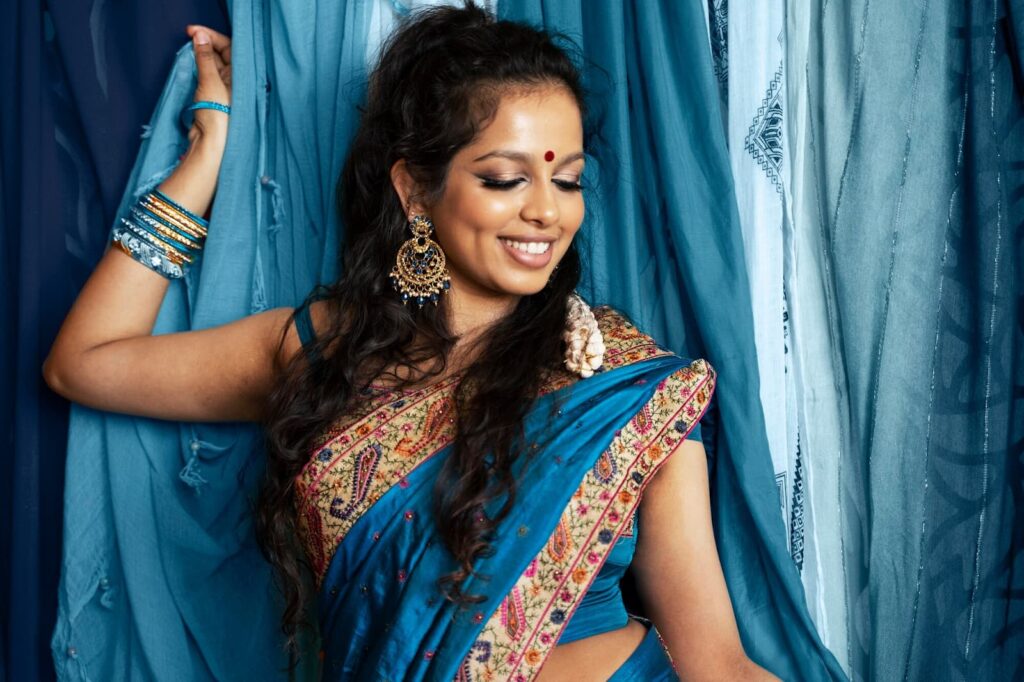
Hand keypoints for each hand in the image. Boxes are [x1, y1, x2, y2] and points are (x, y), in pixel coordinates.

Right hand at [184, 25, 231, 148]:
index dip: (212, 37)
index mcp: (243, 77)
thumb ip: (205, 58)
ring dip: (200, 56)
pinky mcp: (214, 98)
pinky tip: (189, 65)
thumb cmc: (218, 115)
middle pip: (222, 55)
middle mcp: (236, 82)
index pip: (230, 48)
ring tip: (188, 51)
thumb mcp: (210, 82)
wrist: (211, 143)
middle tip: (189, 37)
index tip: (193, 31)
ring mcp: (225, 90)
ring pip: (212, 65)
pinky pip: (206, 76)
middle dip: (205, 44)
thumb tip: (200, 36)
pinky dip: (198, 68)